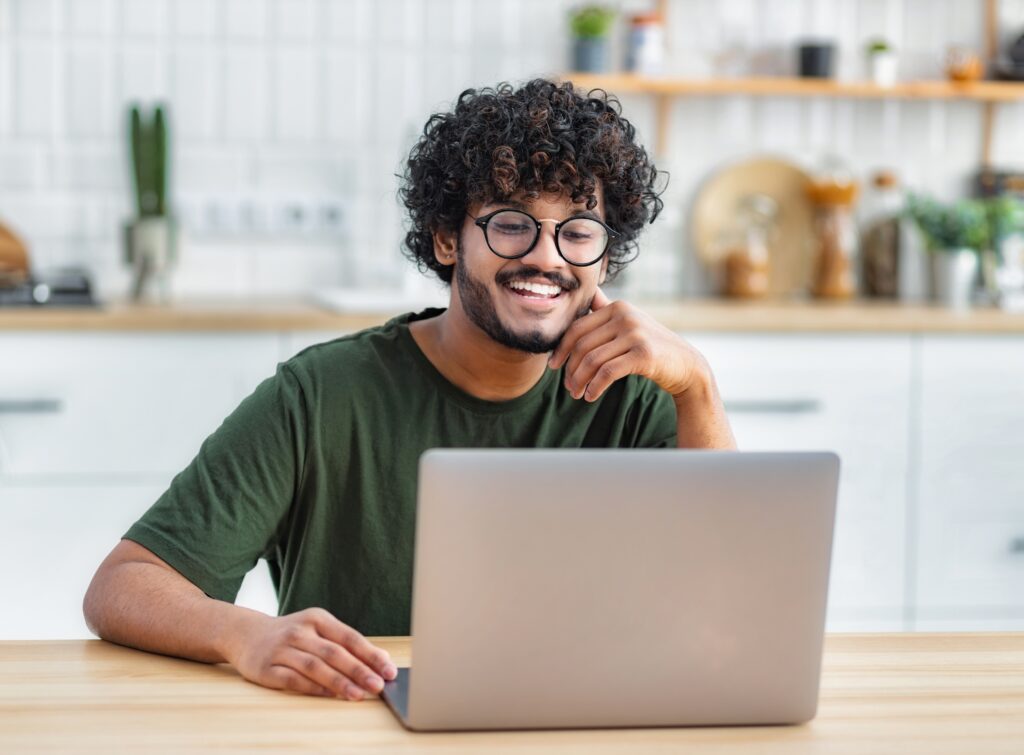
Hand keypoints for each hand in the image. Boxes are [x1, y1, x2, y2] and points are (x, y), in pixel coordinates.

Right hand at [226, 608, 397, 699]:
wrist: (246, 634)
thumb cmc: (292, 634)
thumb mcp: (318, 629)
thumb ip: (346, 643)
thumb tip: (382, 659)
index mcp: (317, 618)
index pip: (349, 637)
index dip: (370, 654)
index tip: (388, 670)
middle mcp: (299, 631)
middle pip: (334, 652)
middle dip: (358, 670)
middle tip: (377, 685)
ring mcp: (281, 649)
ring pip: (315, 666)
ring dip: (338, 682)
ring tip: (357, 695)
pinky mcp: (266, 668)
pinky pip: (292, 679)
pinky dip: (312, 688)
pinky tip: (329, 695)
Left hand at [549, 288, 709, 402]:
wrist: (687, 365)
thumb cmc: (652, 347)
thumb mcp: (629, 325)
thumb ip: (607, 311)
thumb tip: (589, 294)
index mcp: (618, 306)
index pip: (577, 327)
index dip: (561, 348)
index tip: (554, 365)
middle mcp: (625, 315)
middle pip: (582, 345)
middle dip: (570, 369)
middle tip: (567, 387)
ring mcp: (635, 333)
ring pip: (592, 360)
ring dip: (580, 381)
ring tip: (576, 394)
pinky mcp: (643, 354)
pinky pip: (607, 373)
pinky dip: (595, 387)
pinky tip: (591, 396)